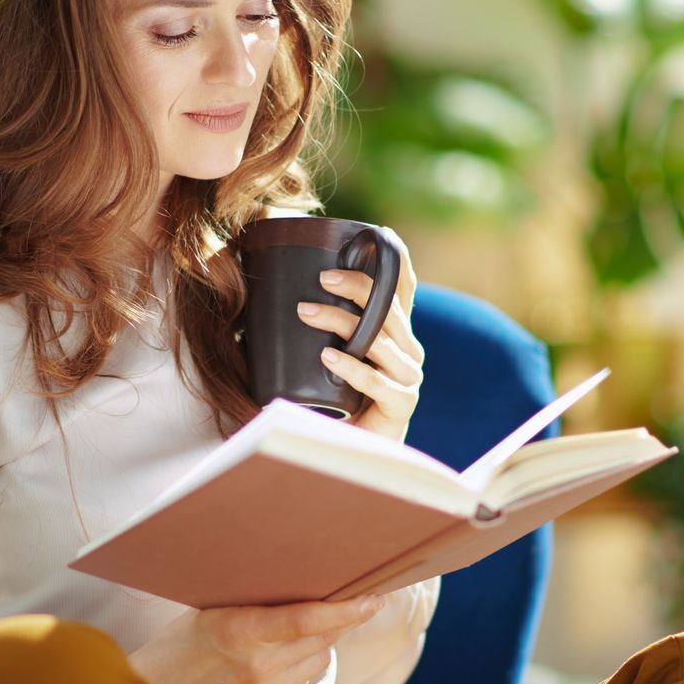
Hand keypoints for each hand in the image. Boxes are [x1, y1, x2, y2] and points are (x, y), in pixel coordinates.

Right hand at [129, 593, 386, 683]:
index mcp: (239, 632)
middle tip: (356, 599)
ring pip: (318, 660)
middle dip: (341, 619)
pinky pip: (304, 682)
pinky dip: (302, 665)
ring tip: (301, 629)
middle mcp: (257, 668)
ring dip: (320, 642)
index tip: (374, 597)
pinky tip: (279, 659)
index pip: (307, 619)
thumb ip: (259, 604)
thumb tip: (310, 586)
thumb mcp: (214, 611)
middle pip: (322, 639)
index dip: (346, 609)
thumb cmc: (182, 644)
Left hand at [296, 231, 424, 444]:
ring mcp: (409, 377)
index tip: (380, 235)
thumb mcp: (329, 351)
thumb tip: (275, 288)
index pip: (403, 291)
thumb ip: (318, 323)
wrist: (352, 449)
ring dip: (342, 323)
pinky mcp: (401, 405)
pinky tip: (327, 358)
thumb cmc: (336, 398)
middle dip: (357, 287)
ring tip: (306, 312)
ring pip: (380, 341)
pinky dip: (351, 368)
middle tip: (323, 278)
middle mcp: (408, 350)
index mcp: (396, 334)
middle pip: (389, 309)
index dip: (397, 262)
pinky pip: (376, 382)